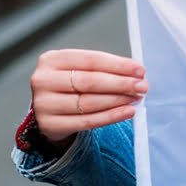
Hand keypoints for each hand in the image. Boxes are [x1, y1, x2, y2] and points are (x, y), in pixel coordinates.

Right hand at [30, 49, 146, 143]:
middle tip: (142, 86)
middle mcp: (43, 80)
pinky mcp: (50, 125)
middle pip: (90, 81)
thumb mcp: (78, 70)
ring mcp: (44, 104)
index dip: (118, 65)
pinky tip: (127, 111)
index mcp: (51, 60)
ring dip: (118, 100)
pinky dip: (111, 117)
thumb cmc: (68, 86)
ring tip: (136, 98)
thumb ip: (103, 69)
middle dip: (120, 83)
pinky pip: (87, 121)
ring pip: (89, 102)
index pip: (91, 60)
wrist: (49, 111)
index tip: (139, 69)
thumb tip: (135, 73)